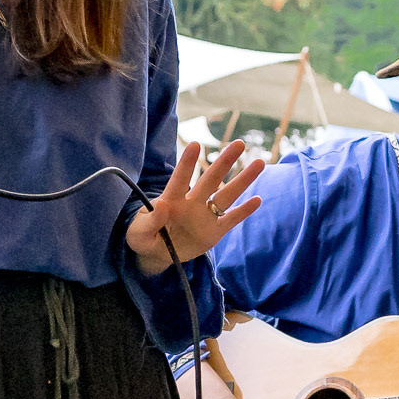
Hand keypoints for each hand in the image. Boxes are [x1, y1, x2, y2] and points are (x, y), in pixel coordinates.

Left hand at [125, 139, 263, 274]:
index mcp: (171, 200)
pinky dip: (244, 211)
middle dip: (224, 162)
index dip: (187, 163)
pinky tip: (257, 200)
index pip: (180, 179)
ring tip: (259, 163)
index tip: (196, 145)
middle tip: (239, 143)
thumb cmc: (144, 238)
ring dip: (242, 180)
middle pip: (210, 180)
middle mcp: (191, 203)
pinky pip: (231, 219)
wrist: (157, 255)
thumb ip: (150, 220)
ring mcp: (204, 216)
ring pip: (226, 195)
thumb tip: (161, 204)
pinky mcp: (214, 231)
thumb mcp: (138, 233)